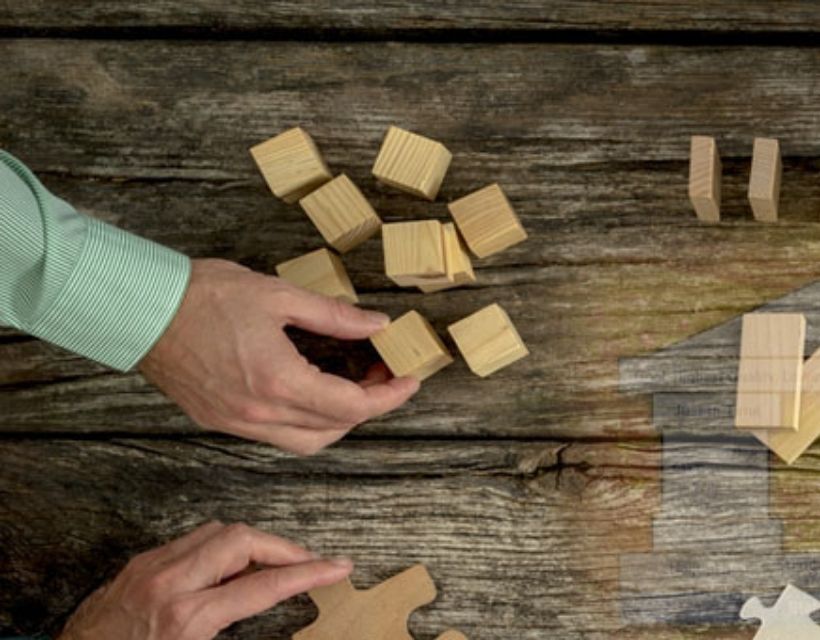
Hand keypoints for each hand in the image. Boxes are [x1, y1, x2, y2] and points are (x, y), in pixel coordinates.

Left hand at [58, 521, 351, 639]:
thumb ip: (236, 628)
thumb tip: (271, 603)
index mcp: (187, 619)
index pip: (263, 585)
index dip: (308, 574)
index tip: (338, 567)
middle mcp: (170, 584)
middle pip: (241, 539)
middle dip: (282, 547)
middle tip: (309, 563)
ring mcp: (152, 568)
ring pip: (218, 530)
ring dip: (253, 542)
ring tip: (273, 565)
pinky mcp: (141, 563)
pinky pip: (193, 539)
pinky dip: (222, 545)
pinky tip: (232, 566)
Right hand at [139, 259, 418, 453]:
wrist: (140, 309)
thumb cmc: (204, 295)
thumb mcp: (278, 295)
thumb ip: (333, 316)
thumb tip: (375, 325)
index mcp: (278, 381)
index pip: (351, 407)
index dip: (388, 397)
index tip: (409, 380)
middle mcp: (259, 413)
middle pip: (332, 431)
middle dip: (367, 409)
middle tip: (381, 376)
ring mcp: (237, 423)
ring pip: (305, 442)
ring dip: (336, 421)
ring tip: (350, 386)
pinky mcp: (220, 421)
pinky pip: (275, 436)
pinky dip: (304, 423)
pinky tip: (310, 393)